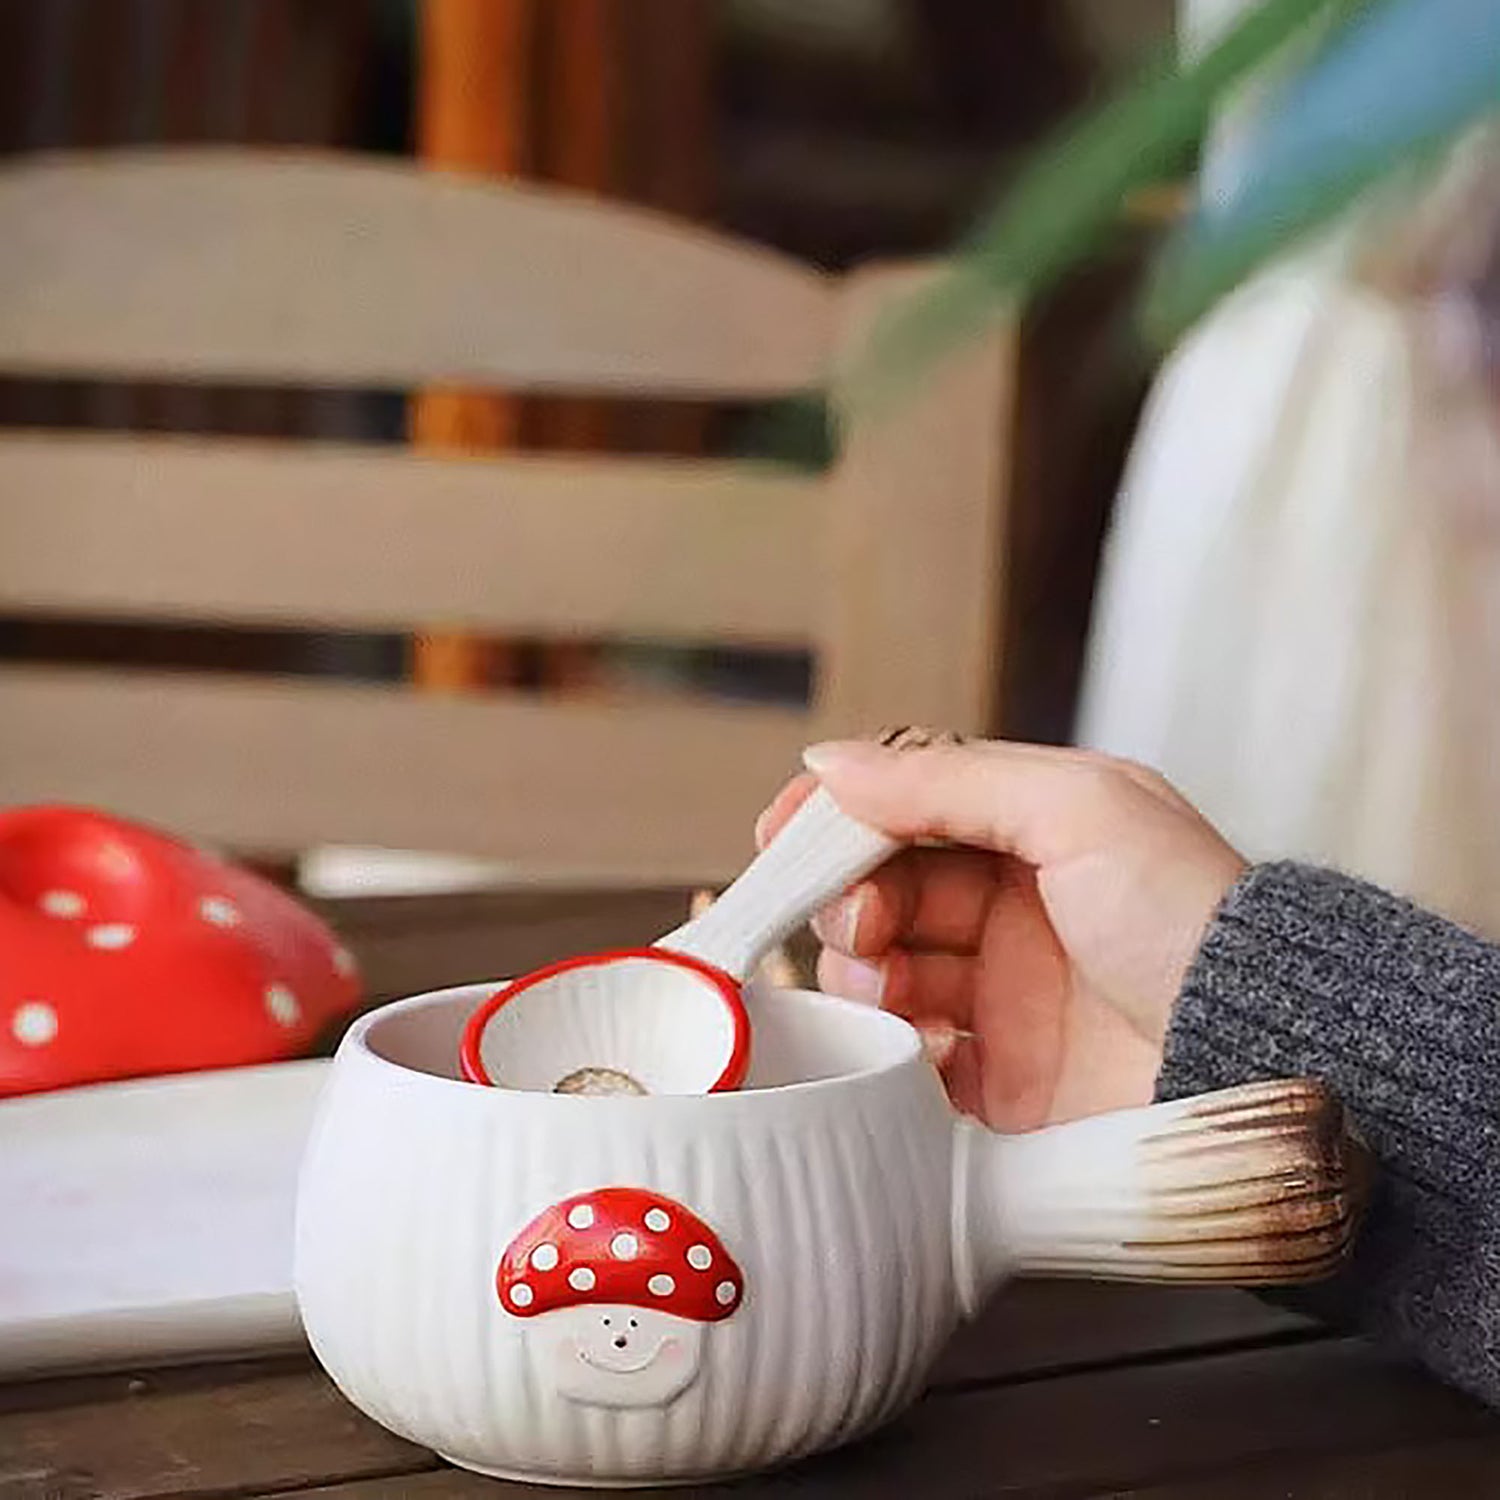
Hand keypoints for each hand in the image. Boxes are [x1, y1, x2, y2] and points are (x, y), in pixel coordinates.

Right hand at [755, 739, 1246, 1130]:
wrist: (1257, 1052)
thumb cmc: (1187, 915)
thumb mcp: (1076, 807)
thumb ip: (947, 781)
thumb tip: (830, 764)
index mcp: (1034, 835)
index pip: (906, 812)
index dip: (837, 821)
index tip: (780, 837)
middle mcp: (1013, 913)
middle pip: (881, 894)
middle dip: (850, 903)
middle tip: (862, 926)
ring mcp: (1004, 1000)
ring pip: (882, 976)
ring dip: (865, 978)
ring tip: (894, 993)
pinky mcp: (1002, 1084)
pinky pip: (909, 1063)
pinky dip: (893, 1053)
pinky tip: (923, 1048)